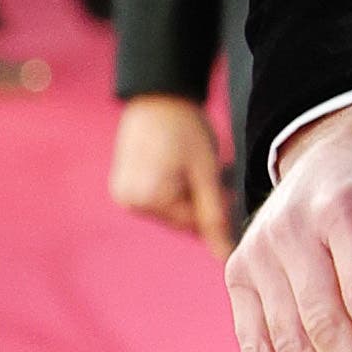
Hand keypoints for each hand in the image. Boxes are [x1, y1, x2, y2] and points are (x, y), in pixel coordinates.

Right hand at [112, 92, 234, 254]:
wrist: (159, 96)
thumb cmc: (186, 129)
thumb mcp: (206, 171)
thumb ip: (215, 214)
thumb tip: (225, 256)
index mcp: (148, 201)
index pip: (193, 223)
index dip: (216, 207)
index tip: (230, 188)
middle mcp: (129, 203)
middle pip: (179, 218)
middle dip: (200, 200)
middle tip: (215, 172)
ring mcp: (122, 194)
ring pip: (169, 208)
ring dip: (187, 194)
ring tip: (195, 166)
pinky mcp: (122, 184)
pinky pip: (155, 197)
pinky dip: (173, 187)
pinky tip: (180, 166)